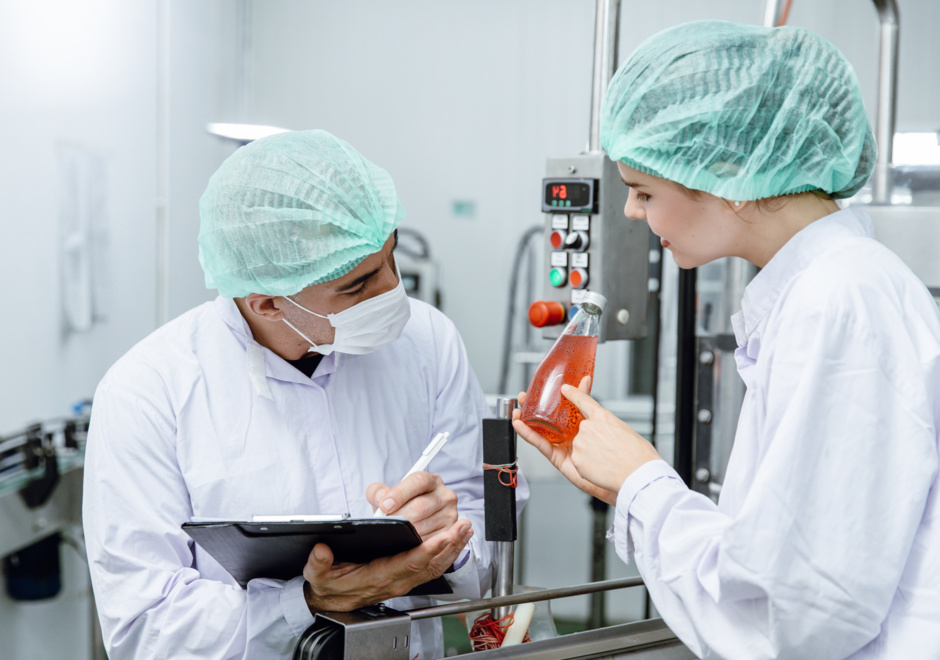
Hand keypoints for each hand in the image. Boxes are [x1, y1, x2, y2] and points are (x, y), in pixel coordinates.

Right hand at [303, 520, 472, 611]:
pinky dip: (448, 554)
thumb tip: (321, 550)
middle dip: (448, 545)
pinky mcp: (407, 578)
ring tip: (466, 529)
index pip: (408, 563)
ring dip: (453, 548)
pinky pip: (432, 568)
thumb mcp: (318, 574)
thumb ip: (318, 563)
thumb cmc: (331, 585)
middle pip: (428, 564)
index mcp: (377, 576)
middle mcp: (395, 580)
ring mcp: (404, 581)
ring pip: (434, 567)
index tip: (443, 536)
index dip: (427, 550)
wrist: (333, 602)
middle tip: (462, 526)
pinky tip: (456, 540)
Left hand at [366, 472, 458, 541]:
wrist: (412, 521)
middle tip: (387, 523)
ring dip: (406, 531)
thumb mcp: (387, 495)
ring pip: (424, 525)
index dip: (400, 493)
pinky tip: (406, 541)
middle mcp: (445, 495)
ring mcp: (451, 514)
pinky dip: (414, 543)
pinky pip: (430, 541)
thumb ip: (379, 492)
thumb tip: (381, 499)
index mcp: (431, 480)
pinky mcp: (449, 533)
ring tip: (395, 532)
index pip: (418, 481)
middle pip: (420, 506)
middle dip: (399, 516)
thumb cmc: (400, 506)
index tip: (385, 506)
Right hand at [512, 377, 618, 504]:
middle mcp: (573, 436)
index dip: (551, 397)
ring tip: (516, 408)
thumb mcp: (601, 416)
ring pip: (542, 431)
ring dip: (526, 419)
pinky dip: (529, 434)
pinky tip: (519, 424)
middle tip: (523, 396)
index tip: (541, 386)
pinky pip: (542, 445)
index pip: (563, 407)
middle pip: (548, 419)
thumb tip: (582, 380)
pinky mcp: (561, 460)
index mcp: (584, 424)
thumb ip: (587, 399)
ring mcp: (566, 447)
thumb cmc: (622, 449)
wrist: (628, 474)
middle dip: (534, 407)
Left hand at [561, 383, 661, 493]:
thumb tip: (603, 432)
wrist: (640, 475)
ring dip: (591, 455)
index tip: (565, 389)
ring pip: (581, 448)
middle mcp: (588, 426)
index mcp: (603, 416)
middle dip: (594, 442)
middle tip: (610, 452)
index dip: (573, 393)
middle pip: (584, 432)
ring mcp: (580, 443)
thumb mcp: (625, 430)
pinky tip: (602, 469)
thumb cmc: (639, 455)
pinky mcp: (576, 459)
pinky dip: (589, 467)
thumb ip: (608, 427)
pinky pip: (579, 462)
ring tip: (609, 462)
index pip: (583, 400)